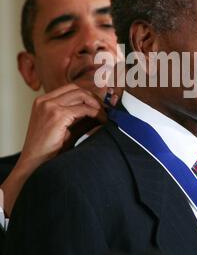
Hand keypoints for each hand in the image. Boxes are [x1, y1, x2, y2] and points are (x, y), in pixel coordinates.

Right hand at [0, 83, 106, 215]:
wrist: (34, 165)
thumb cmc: (47, 150)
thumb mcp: (63, 128)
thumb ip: (77, 116)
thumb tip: (99, 110)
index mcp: (43, 102)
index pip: (70, 88)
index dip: (87, 95)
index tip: (99, 105)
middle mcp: (44, 101)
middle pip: (77, 89)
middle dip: (94, 98)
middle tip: (104, 110)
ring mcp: (49, 106)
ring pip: (81, 95)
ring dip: (96, 105)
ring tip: (104, 117)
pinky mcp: (57, 115)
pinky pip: (84, 109)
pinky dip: (96, 114)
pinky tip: (101, 122)